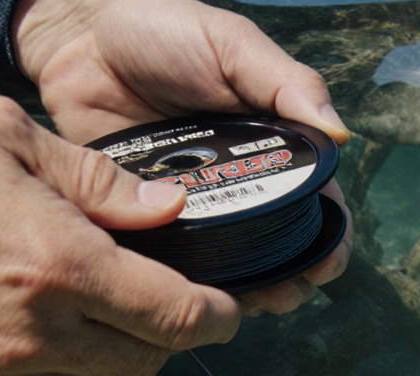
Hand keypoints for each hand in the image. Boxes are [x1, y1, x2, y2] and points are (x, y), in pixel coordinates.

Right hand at [0, 90, 239, 375]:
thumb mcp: (1, 135)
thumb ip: (98, 182)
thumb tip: (168, 210)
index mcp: (61, 268)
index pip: (178, 320)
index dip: (219, 317)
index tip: (231, 307)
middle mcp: (35, 335)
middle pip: (147, 362)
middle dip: (171, 333)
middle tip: (168, 294)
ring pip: (93, 374)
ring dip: (110, 341)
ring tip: (88, 287)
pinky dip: (55, 351)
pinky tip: (29, 303)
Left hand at [13, 0, 353, 313]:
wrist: (78, 36)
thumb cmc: (164, 29)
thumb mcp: (232, 45)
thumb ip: (284, 82)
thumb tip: (341, 133)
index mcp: (272, 145)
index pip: (315, 200)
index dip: (329, 237)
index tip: (326, 262)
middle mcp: (238, 182)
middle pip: (278, 244)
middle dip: (291, 276)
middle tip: (285, 293)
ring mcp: (192, 205)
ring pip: (228, 261)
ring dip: (245, 288)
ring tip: (247, 302)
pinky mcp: (144, 218)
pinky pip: (169, 259)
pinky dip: (181, 281)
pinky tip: (189, 295)